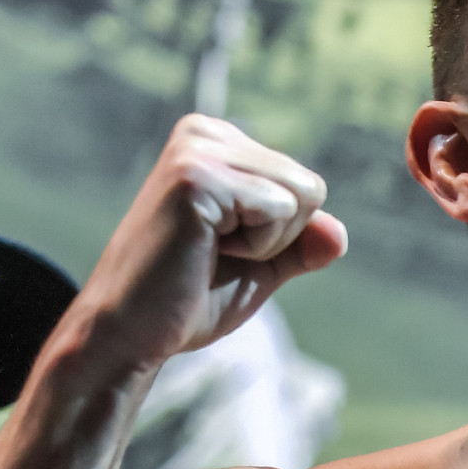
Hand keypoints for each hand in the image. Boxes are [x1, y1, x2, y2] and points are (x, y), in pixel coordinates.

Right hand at [74, 114, 347, 368]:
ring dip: (267, 242)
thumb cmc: (189, 299)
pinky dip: (257, 246)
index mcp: (218, 142)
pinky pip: (280, 209)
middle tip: (214, 253)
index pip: (306, 184)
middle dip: (278, 237)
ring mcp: (198, 149)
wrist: (128, 335)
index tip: (222, 247)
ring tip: (208, 250)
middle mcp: (205, 132)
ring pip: (302, 196)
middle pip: (310, 186)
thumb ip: (305, 243)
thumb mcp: (265, 264)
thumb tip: (339, 233)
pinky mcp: (197, 176)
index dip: (282, 234)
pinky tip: (204, 250)